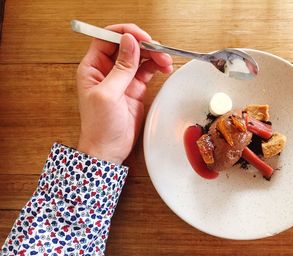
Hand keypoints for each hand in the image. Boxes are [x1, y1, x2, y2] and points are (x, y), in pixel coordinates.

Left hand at [77, 24, 172, 163]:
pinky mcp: (135, 88)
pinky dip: (157, 66)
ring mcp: (122, 79)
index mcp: (93, 67)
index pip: (107, 38)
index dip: (125, 34)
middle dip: (144, 44)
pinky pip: (147, 71)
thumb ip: (121, 68)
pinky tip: (164, 68)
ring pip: (139, 57)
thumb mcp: (108, 94)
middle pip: (127, 45)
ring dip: (154, 55)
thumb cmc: (99, 126)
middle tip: (159, 50)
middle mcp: (107, 70)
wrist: (108, 149)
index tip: (141, 38)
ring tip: (165, 60)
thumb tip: (129, 42)